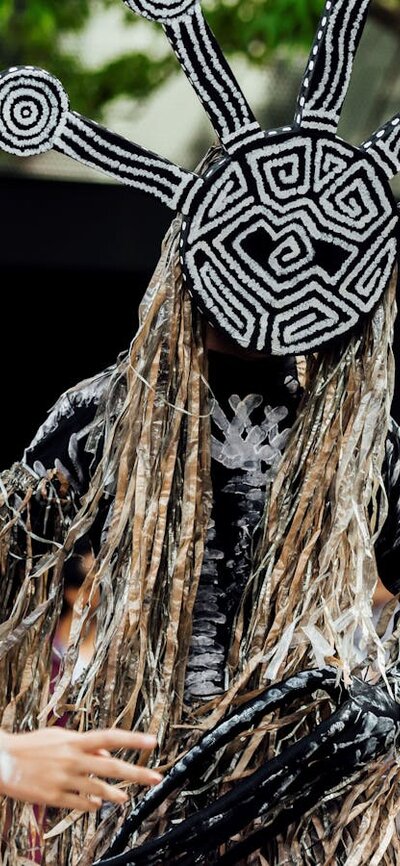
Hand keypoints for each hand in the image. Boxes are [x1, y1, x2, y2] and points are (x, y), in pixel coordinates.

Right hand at [0, 727, 161, 810]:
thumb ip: (84, 745)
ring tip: (125, 797)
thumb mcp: (59, 737)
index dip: (133, 739)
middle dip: (137, 772)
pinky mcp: (54, 797)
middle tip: (156, 777)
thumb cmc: (33, 746)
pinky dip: (91, 804)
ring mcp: (65, 779)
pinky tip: (97, 804)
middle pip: (111, 766)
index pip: (110, 737)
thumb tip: (106, 754)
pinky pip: (80, 804)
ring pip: (98, 789)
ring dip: (115, 794)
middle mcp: (73, 759)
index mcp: (75, 741)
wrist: (3, 761)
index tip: (152, 741)